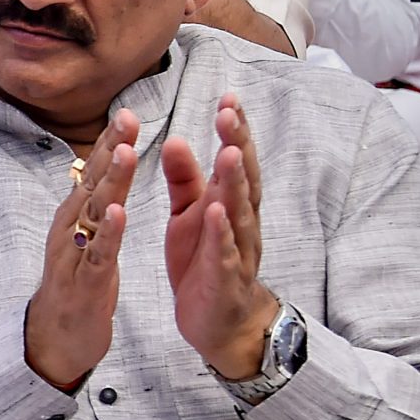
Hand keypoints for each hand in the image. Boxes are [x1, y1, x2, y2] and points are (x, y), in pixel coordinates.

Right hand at [25, 109, 138, 391]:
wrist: (55, 340)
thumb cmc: (75, 286)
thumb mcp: (83, 239)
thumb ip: (89, 207)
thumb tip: (97, 171)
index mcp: (74, 218)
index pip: (94, 173)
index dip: (110, 142)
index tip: (126, 111)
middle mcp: (70, 229)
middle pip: (92, 183)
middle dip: (112, 149)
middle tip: (128, 117)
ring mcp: (74, 255)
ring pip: (94, 212)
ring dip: (111, 181)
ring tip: (127, 152)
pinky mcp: (85, 282)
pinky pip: (99, 253)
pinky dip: (110, 232)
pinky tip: (119, 212)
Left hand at [163, 94, 275, 380]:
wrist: (218, 321)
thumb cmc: (204, 260)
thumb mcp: (188, 215)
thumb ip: (184, 179)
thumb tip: (176, 138)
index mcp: (229, 203)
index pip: (234, 161)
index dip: (234, 132)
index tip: (228, 98)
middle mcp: (240, 222)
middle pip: (242, 179)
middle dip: (237, 145)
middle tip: (230, 112)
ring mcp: (237, 250)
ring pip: (239, 212)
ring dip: (234, 182)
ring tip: (227, 152)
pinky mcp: (225, 278)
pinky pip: (225, 253)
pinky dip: (221, 232)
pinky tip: (217, 212)